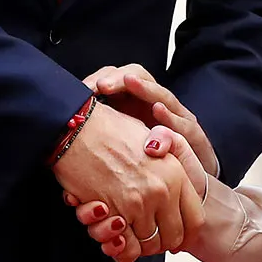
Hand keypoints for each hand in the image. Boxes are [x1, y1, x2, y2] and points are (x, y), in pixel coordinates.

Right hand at [52, 102, 202, 261]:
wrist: (77, 127)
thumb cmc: (110, 128)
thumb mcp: (152, 136)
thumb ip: (168, 157)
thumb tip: (171, 176)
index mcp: (176, 173)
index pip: (195, 219)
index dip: (184, 231)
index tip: (172, 230)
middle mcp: (161, 191)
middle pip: (172, 237)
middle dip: (160, 241)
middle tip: (147, 234)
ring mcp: (137, 204)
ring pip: (147, 244)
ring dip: (138, 243)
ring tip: (127, 231)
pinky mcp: (113, 212)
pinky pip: (125, 246)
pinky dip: (120, 246)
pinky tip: (115, 233)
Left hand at [82, 63, 219, 177]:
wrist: (187, 184)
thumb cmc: (146, 166)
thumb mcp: (118, 153)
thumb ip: (97, 146)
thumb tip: (68, 147)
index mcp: (134, 104)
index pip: (117, 80)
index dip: (100, 79)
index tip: (83, 88)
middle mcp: (155, 104)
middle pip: (138, 77)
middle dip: (119, 78)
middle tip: (102, 84)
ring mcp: (176, 116)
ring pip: (161, 94)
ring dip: (144, 88)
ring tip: (129, 82)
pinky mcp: (192, 134)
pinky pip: (183, 122)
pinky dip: (170, 116)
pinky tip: (158, 111)